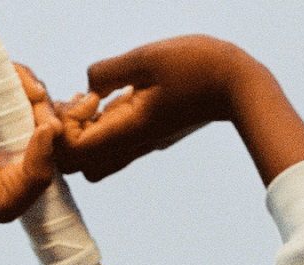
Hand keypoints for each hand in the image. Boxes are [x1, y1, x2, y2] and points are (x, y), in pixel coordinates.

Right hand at [0, 65, 59, 224]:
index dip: (65, 129)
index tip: (73, 130)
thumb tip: (52, 129)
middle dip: (56, 109)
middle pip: (40, 108)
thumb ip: (38, 171)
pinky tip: (29, 92)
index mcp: (15, 156)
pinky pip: (1, 73)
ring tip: (40, 105)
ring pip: (25, 88)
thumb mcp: (11, 198)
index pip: (48, 135)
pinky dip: (21, 76)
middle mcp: (3, 131)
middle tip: (61, 117)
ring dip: (40, 93)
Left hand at [56, 35, 259, 181]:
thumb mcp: (146, 58)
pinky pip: (114, 144)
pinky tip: (113, 96)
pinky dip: (103, 126)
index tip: (84, 98)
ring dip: (86, 132)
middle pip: (81, 167)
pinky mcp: (149, 136)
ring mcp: (142, 144)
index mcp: (128, 131)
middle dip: (70, 137)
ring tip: (95, 99)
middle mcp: (133, 145)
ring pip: (96, 160)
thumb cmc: (197, 67)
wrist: (238, 85)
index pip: (73, 153)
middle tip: (81, 103)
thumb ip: (107, 73)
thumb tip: (86, 86)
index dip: (65, 128)